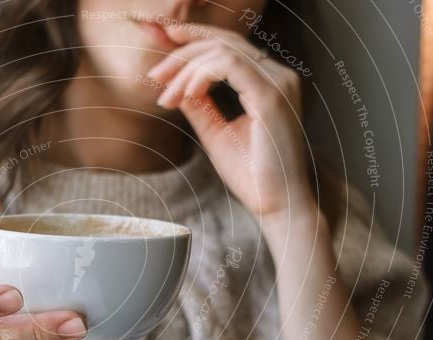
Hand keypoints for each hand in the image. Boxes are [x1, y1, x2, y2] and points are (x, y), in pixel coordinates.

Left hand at [147, 23, 314, 220]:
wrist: (276, 205)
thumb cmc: (252, 176)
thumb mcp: (216, 133)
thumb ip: (200, 105)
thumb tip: (177, 87)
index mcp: (268, 82)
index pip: (228, 46)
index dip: (192, 41)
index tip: (160, 54)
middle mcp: (278, 76)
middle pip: (224, 41)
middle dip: (182, 53)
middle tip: (153, 75)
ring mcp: (278, 83)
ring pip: (223, 50)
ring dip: (185, 69)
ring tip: (166, 95)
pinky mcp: (272, 96)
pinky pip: (228, 65)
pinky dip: (200, 75)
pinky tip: (185, 94)